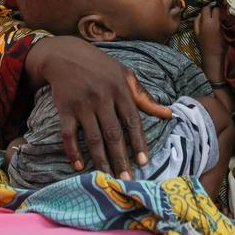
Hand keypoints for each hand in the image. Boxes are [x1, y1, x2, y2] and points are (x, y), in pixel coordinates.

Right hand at [27, 36, 171, 179]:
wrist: (66, 55)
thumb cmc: (100, 66)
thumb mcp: (125, 75)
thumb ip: (144, 97)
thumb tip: (169, 114)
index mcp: (121, 89)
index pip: (133, 121)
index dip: (138, 142)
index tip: (143, 162)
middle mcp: (103, 98)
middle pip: (114, 134)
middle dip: (121, 158)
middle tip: (126, 179)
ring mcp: (83, 104)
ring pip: (93, 138)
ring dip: (101, 160)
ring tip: (108, 178)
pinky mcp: (65, 109)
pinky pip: (68, 135)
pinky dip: (73, 152)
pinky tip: (79, 166)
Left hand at [194, 6, 222, 58]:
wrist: (212, 56)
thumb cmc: (221, 46)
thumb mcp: (225, 33)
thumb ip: (222, 23)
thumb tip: (222, 17)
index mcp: (214, 23)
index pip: (215, 10)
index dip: (218, 9)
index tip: (220, 10)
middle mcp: (205, 23)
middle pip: (205, 9)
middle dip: (210, 8)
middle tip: (213, 11)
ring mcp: (199, 27)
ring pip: (199, 15)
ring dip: (203, 14)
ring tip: (208, 15)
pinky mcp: (196, 32)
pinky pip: (196, 22)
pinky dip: (199, 20)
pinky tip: (201, 20)